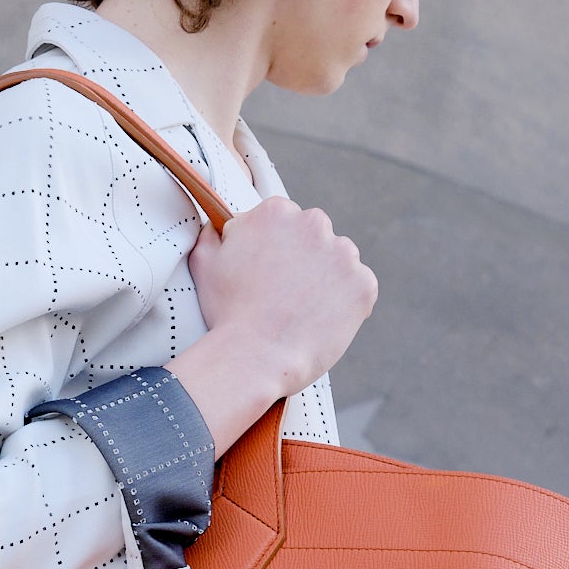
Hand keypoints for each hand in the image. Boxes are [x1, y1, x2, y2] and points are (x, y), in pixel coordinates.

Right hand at [165, 198, 377, 457]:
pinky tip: (319, 320)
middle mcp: (314, 223)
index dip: (272, 247)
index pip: (283, 220)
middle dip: (302, 257)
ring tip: (300, 310)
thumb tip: (215, 226)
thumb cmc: (226, 312)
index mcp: (277, 211)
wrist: (255, 357)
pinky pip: (357, 289)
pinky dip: (344, 303)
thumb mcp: (205, 262)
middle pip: (314, 235)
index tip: (266, 271)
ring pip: (338, 261)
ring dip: (326, 278)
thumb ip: (212, 233)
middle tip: (283, 293)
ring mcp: (344, 254)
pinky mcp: (363, 285)